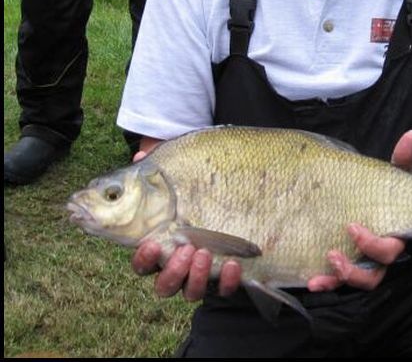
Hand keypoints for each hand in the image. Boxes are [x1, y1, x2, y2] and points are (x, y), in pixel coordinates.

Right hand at [131, 141, 240, 301]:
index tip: (152, 243)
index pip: (142, 262)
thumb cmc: (192, 185)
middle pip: (164, 284)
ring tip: (205, 254)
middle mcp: (177, 264)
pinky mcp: (225, 275)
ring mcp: (201, 272)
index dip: (144, 257)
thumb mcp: (176, 174)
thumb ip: (156, 169)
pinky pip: (224, 289)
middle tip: (184, 249)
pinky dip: (228, 281)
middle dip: (172, 271)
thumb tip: (141, 155)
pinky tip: (234, 263)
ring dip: (196, 277)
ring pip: (190, 291)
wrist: (226, 193)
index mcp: (160, 244)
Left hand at [307, 130, 411, 292]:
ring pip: (357, 282)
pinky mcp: (349, 262)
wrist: (392, 200)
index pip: (389, 250)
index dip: (371, 244)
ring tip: (317, 280)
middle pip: (373, 275)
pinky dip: (326, 281)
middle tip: (332, 255)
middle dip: (353, 271)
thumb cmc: (395, 188)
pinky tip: (308, 279)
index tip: (351, 227)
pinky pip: (339, 279)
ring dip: (337, 281)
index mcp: (395, 235)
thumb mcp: (399, 173)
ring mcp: (365, 261)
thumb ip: (404, 157)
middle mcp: (381, 254)